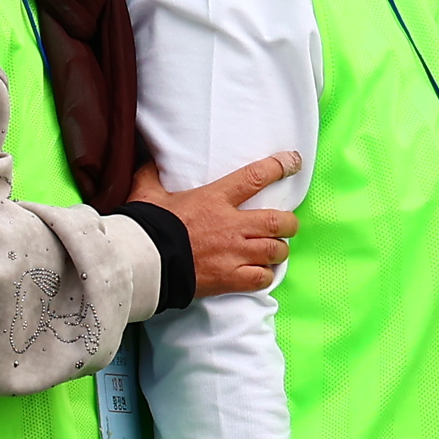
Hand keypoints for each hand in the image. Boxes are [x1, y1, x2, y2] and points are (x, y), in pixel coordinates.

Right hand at [134, 152, 303, 295]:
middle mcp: (231, 226)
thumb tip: (147, 160)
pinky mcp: (230, 279)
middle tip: (288, 224)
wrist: (144, 264)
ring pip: (275, 250)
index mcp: (215, 199)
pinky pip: (262, 278)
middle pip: (277, 221)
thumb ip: (151, 175)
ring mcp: (234, 254)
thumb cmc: (148, 227)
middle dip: (289, 223)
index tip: (294, 162)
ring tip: (276, 250)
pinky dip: (266, 275)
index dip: (279, 167)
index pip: (255, 177)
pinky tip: (262, 273)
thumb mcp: (147, 193)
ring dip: (279, 250)